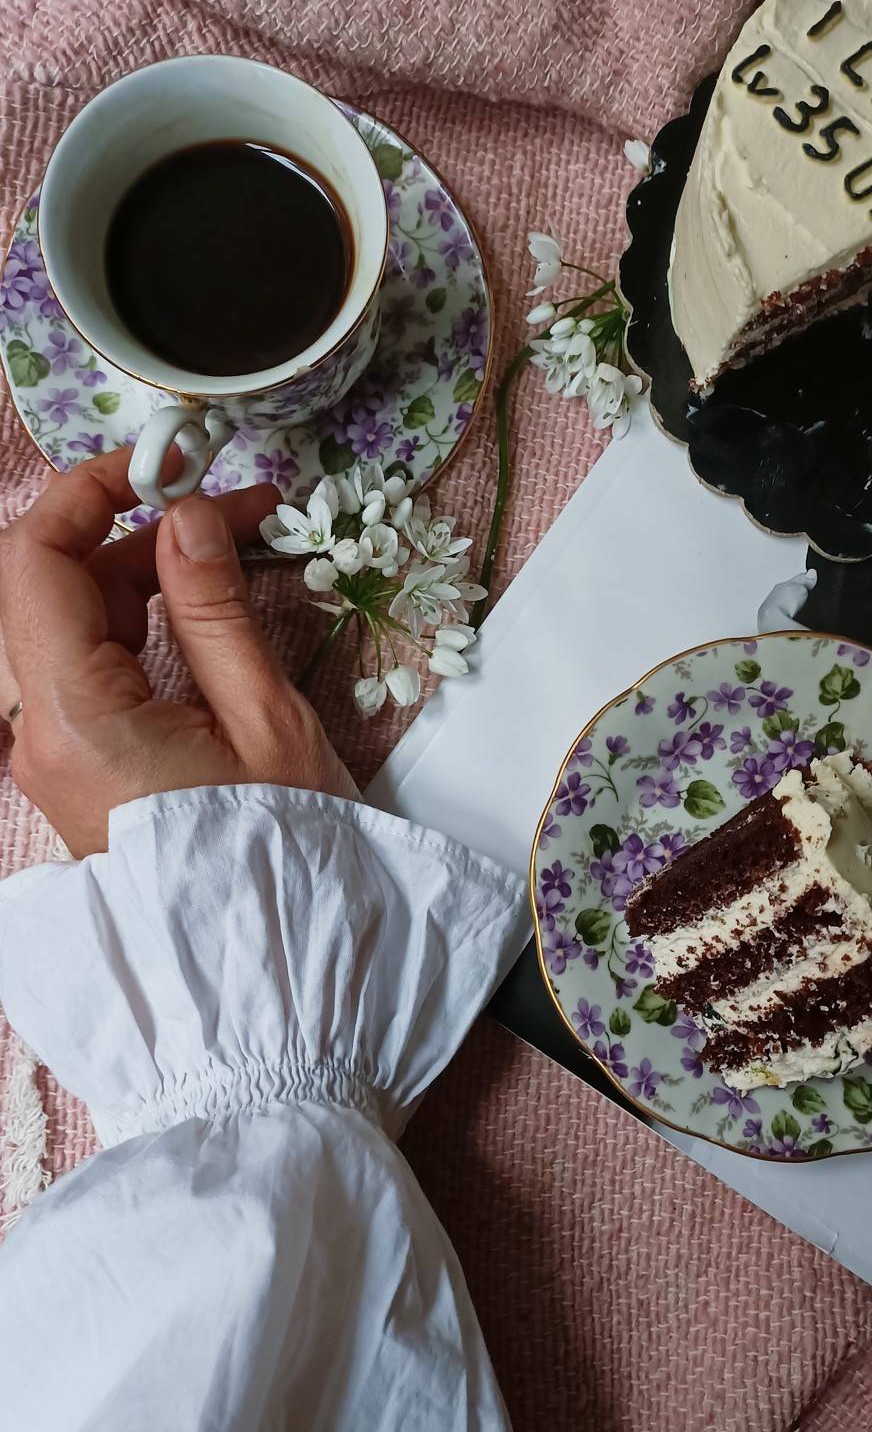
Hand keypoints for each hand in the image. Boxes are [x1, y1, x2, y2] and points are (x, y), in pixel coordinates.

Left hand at [0, 449, 356, 856]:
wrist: (265, 969)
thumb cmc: (276, 859)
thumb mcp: (265, 721)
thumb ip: (215, 608)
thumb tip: (189, 518)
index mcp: (75, 719)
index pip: (34, 562)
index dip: (90, 491)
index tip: (163, 461)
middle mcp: (39, 733)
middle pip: (51, 585)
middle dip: (132, 526)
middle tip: (226, 502)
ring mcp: (53, 751)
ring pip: (70, 621)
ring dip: (140, 570)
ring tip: (232, 544)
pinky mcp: (80, 762)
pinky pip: (87, 664)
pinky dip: (137, 618)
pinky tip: (200, 599)